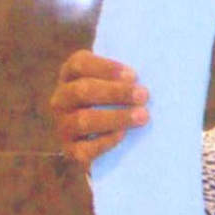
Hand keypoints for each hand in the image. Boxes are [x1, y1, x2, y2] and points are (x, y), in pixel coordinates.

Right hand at [49, 50, 148, 166]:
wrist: (103, 140)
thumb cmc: (117, 101)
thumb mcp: (116, 82)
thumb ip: (126, 76)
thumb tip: (153, 71)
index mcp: (70, 75)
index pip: (79, 64)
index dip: (106, 68)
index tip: (134, 75)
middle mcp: (61, 99)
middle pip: (82, 91)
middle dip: (116, 92)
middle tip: (144, 95)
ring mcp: (63, 126)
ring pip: (83, 120)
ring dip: (115, 117)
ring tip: (142, 116)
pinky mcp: (71, 150)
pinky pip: (84, 148)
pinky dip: (104, 141)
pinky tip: (123, 135)